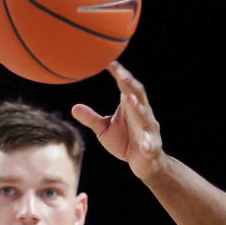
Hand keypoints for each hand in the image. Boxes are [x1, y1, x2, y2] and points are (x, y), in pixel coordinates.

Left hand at [70, 61, 164, 179]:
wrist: (146, 164)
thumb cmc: (125, 142)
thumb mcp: (104, 130)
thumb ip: (91, 119)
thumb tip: (74, 107)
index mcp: (131, 106)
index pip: (125, 86)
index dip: (118, 73)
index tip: (108, 60)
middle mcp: (143, 114)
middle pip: (138, 95)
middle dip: (129, 84)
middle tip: (120, 73)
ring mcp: (149, 130)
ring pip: (145, 117)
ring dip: (138, 108)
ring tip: (130, 99)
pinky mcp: (152, 147)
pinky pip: (150, 145)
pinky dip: (148, 144)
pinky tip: (145, 146)